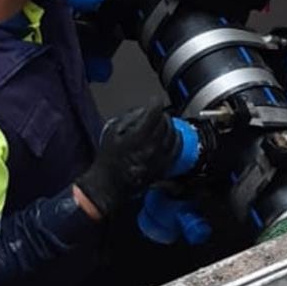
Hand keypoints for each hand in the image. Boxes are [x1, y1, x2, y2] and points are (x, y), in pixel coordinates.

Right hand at [75, 104, 180, 218]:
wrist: (110, 184)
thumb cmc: (109, 160)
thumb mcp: (113, 132)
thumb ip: (130, 118)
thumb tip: (144, 111)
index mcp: (138, 138)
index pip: (154, 114)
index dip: (155, 104)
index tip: (154, 100)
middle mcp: (151, 148)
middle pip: (165, 123)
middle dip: (161, 115)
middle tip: (157, 113)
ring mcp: (160, 158)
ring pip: (173, 134)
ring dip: (169, 125)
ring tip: (163, 123)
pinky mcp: (164, 167)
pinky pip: (177, 149)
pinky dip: (176, 139)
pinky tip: (172, 135)